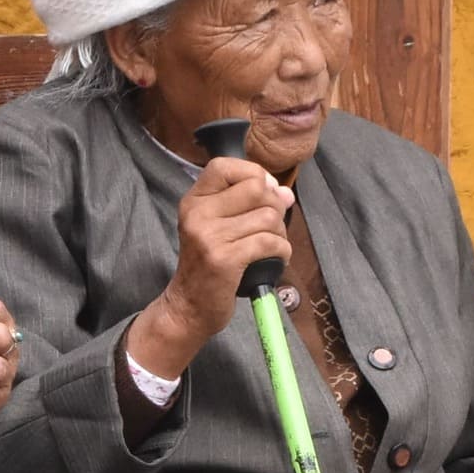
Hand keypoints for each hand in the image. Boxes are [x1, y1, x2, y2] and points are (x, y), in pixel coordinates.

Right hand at [127, 157, 295, 382]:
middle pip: (256, 188)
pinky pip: (270, 242)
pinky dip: (282, 251)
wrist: (189, 307)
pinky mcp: (224, 259)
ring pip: (268, 217)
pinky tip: (274, 260)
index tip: (263, 194)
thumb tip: (284, 193)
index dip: (253, 174)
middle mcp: (197, 214)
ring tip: (270, 247)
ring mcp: (209, 237)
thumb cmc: (208, 266)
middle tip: (270, 227)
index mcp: (193, 201)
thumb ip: (246, 205)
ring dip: (280, 233)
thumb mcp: (215, 227)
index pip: (225, 165)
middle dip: (274, 206)